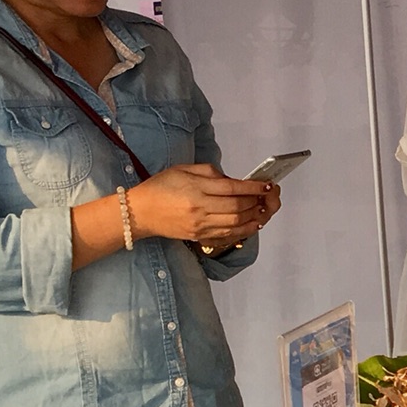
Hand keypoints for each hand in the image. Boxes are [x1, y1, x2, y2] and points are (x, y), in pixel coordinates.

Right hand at [129, 165, 269, 247]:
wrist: (140, 212)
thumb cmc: (160, 187)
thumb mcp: (183, 170)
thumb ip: (210, 173)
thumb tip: (233, 180)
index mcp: (196, 189)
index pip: (232, 188)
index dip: (253, 187)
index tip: (266, 185)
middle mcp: (199, 208)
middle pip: (237, 207)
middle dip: (256, 201)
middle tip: (267, 196)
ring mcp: (200, 225)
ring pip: (235, 223)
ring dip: (253, 216)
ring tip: (262, 208)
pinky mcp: (199, 236)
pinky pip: (227, 235)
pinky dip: (244, 230)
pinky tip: (253, 223)